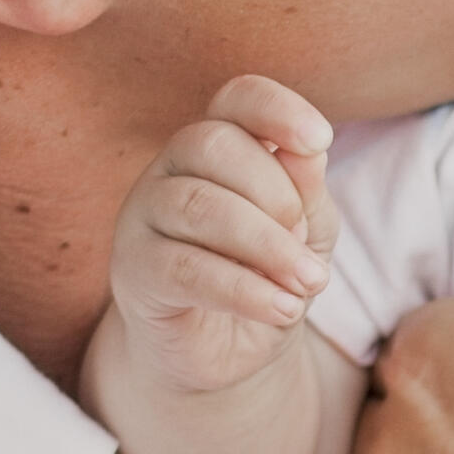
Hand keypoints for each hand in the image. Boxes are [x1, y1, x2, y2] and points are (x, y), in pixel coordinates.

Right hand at [109, 76, 338, 394]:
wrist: (225, 354)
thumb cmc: (266, 276)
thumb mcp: (304, 232)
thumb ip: (305, 191)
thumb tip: (308, 151)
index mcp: (218, 145)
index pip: (236, 99)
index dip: (276, 108)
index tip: (321, 140)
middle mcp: (171, 169)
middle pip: (213, 144)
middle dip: (277, 196)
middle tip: (311, 254)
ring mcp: (143, 215)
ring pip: (197, 205)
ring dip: (267, 245)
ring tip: (309, 283)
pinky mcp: (133, 271)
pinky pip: (184, 268)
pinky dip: (244, 290)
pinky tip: (283, 310)